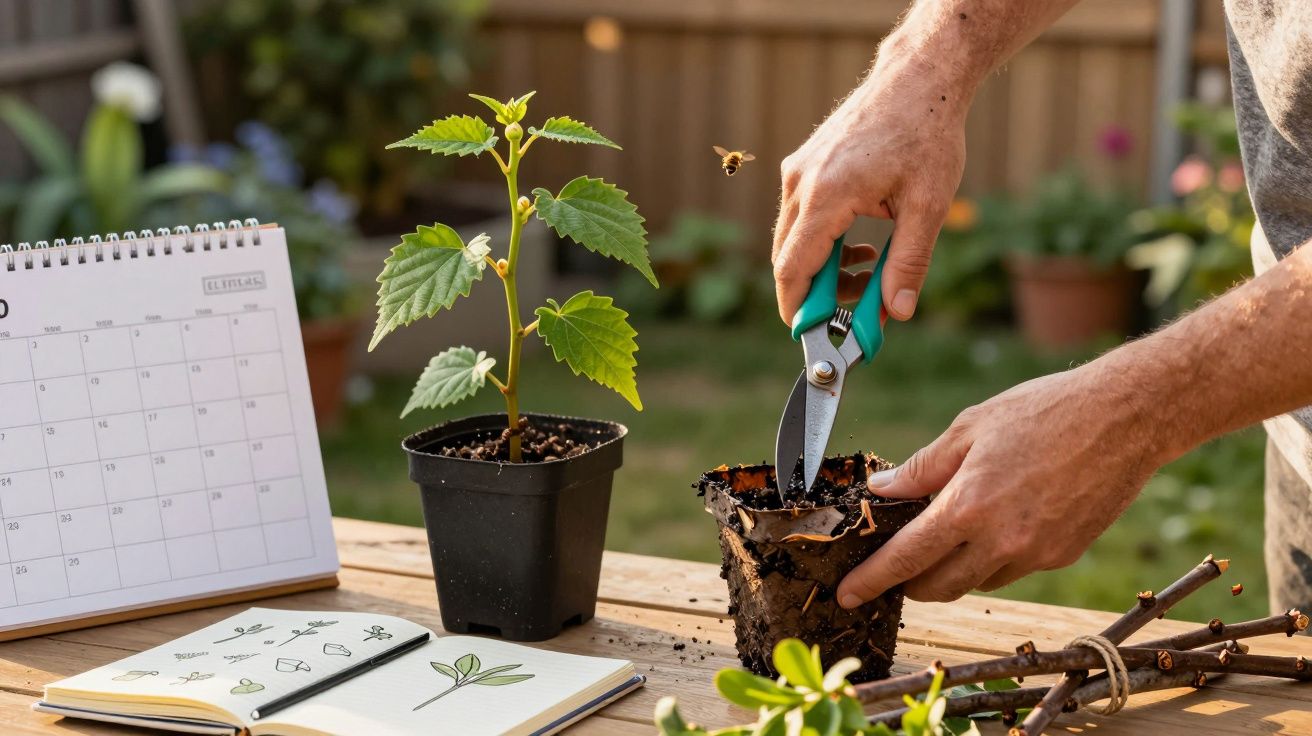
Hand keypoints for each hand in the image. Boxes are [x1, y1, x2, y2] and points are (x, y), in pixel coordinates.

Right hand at [772, 54, 968, 324]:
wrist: (919, 78)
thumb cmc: (928, 134)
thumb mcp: (929, 204)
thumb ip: (910, 262)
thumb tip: (898, 312)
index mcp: (828, 193)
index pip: (793, 268)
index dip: (796, 308)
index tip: (809, 335)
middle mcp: (801, 181)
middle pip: (787, 258)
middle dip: (814, 293)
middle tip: (854, 309)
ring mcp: (798, 170)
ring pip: (792, 239)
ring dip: (821, 266)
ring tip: (868, 269)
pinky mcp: (803, 165)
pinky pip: (800, 217)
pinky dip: (822, 241)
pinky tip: (861, 242)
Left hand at [836, 360, 1167, 605]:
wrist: (1127, 416)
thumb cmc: (1045, 410)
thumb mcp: (970, 427)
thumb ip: (921, 467)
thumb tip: (881, 491)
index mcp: (969, 506)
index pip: (905, 558)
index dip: (871, 580)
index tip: (847, 594)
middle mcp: (1001, 541)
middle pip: (938, 586)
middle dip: (908, 584)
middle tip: (893, 569)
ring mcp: (1035, 554)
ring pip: (976, 581)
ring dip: (951, 572)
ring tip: (943, 541)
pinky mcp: (1063, 555)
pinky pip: (1013, 570)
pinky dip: (991, 558)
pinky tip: (993, 528)